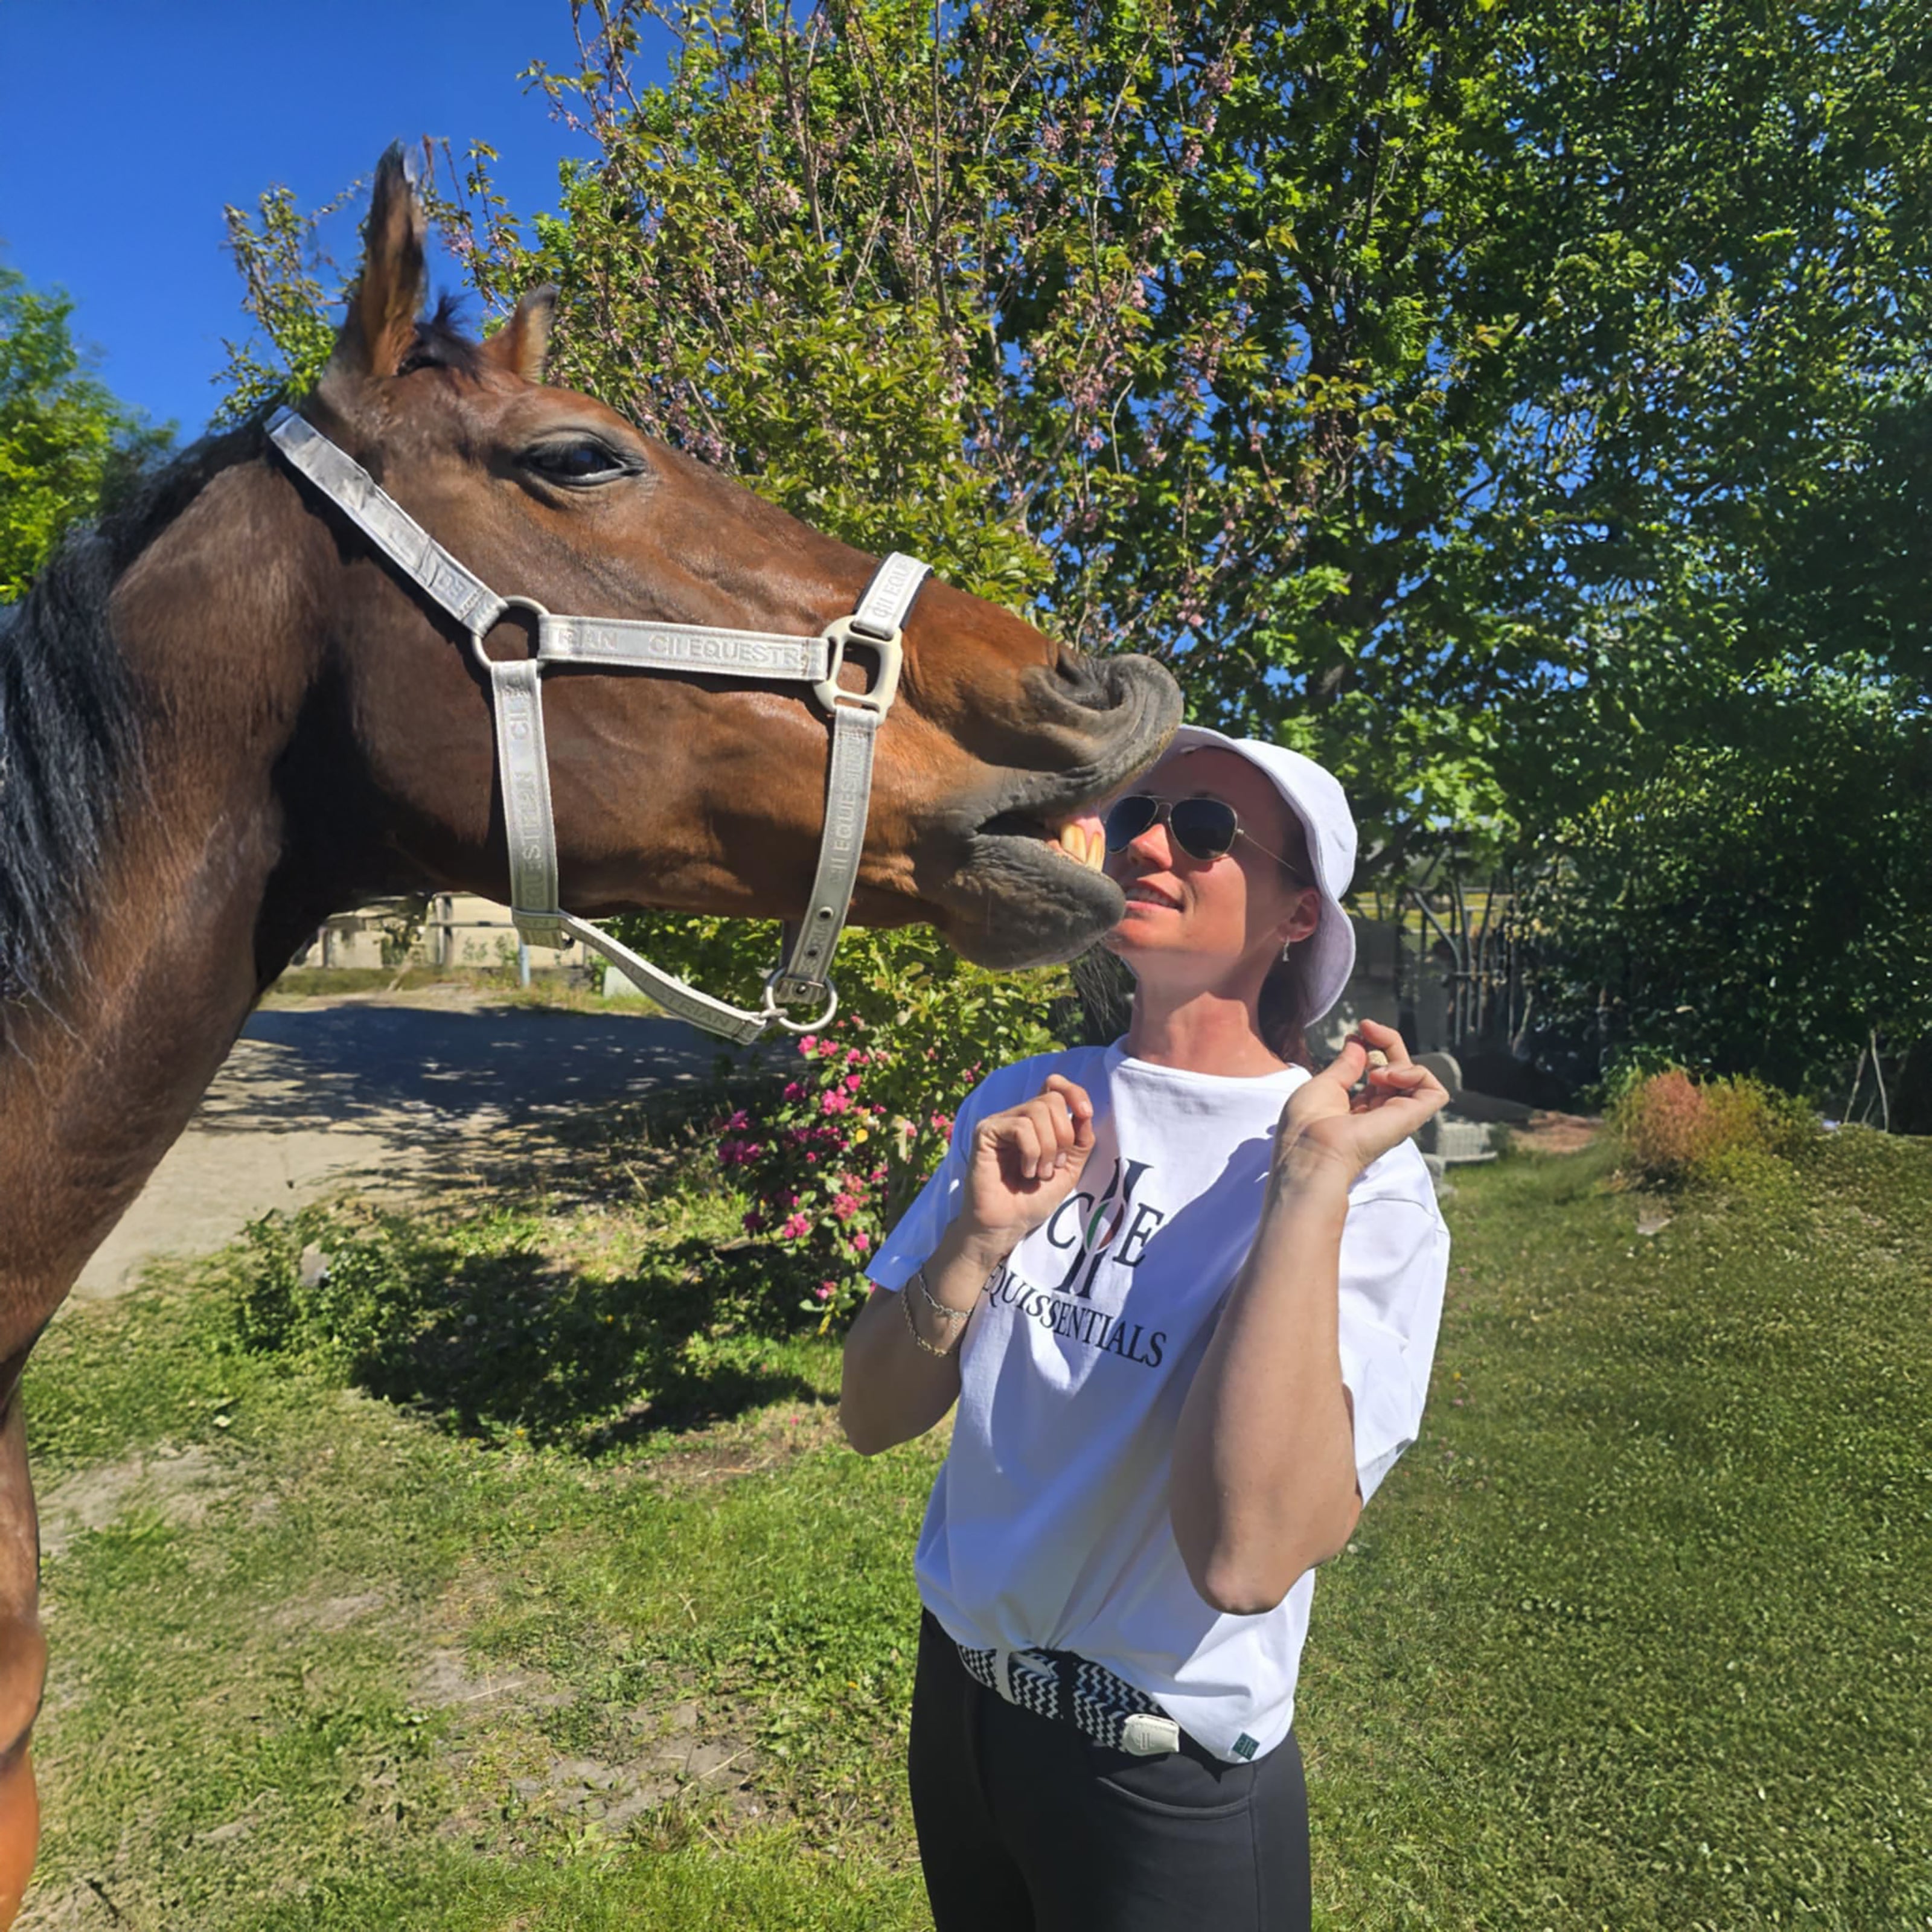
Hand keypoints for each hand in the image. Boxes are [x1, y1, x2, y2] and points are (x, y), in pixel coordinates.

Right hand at [960, 1075, 1096, 1256]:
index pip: (1054, 1085)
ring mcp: (1000, 1122)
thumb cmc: (1033, 1199)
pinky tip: (1025, 1171)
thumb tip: (1085, 1112)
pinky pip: (1020, 1127)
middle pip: (1051, 1099)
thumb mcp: (1069, 1169)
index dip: (1073, 1092)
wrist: (1007, 1225)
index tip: (1086, 1114)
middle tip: (1054, 1166)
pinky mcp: (986, 1132)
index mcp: (1038, 1122)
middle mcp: (1018, 1116)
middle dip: (1063, 1135)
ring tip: (1039, 1173)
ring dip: (1048, 1149)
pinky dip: (1031, 1152)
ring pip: (1037, 1110)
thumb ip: (1080, 1140)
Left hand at [1275, 1019, 1447, 1187]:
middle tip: (1368, 1027)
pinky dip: (1417, 1073)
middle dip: (1387, 1041)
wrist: (1311, 1154)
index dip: (1374, 1045)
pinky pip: (1434, 1091)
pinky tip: (1389, 1076)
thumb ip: (1345, 1065)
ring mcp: (1396, 1117)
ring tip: (1375, 1070)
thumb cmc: (1307, 1126)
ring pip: (1417, 1077)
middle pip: (1399, 1068)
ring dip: (1399, 1059)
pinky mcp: (1411, 1120)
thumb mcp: (1323, 1085)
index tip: (1361, 1028)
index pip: (1378, 1070)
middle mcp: (1380, 1113)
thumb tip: (1359, 1043)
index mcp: (1358, 1108)